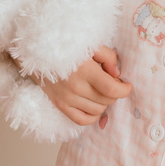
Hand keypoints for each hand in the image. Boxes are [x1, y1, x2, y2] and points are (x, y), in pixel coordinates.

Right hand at [12, 46, 132, 125]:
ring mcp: (66, 99)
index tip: (127, 85)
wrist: (37, 52)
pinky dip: (93, 116)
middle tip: (112, 83)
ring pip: (98, 110)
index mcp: (85, 71)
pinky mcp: (59, 105)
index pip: (112, 89)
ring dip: (105, 102)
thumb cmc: (66, 47)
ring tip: (101, 91)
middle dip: (115, 93)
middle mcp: (76, 88)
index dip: (124, 90)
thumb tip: (117, 74)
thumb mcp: (90, 44)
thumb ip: (108, 57)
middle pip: (107, 100)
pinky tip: (94, 105)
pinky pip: (82, 120)